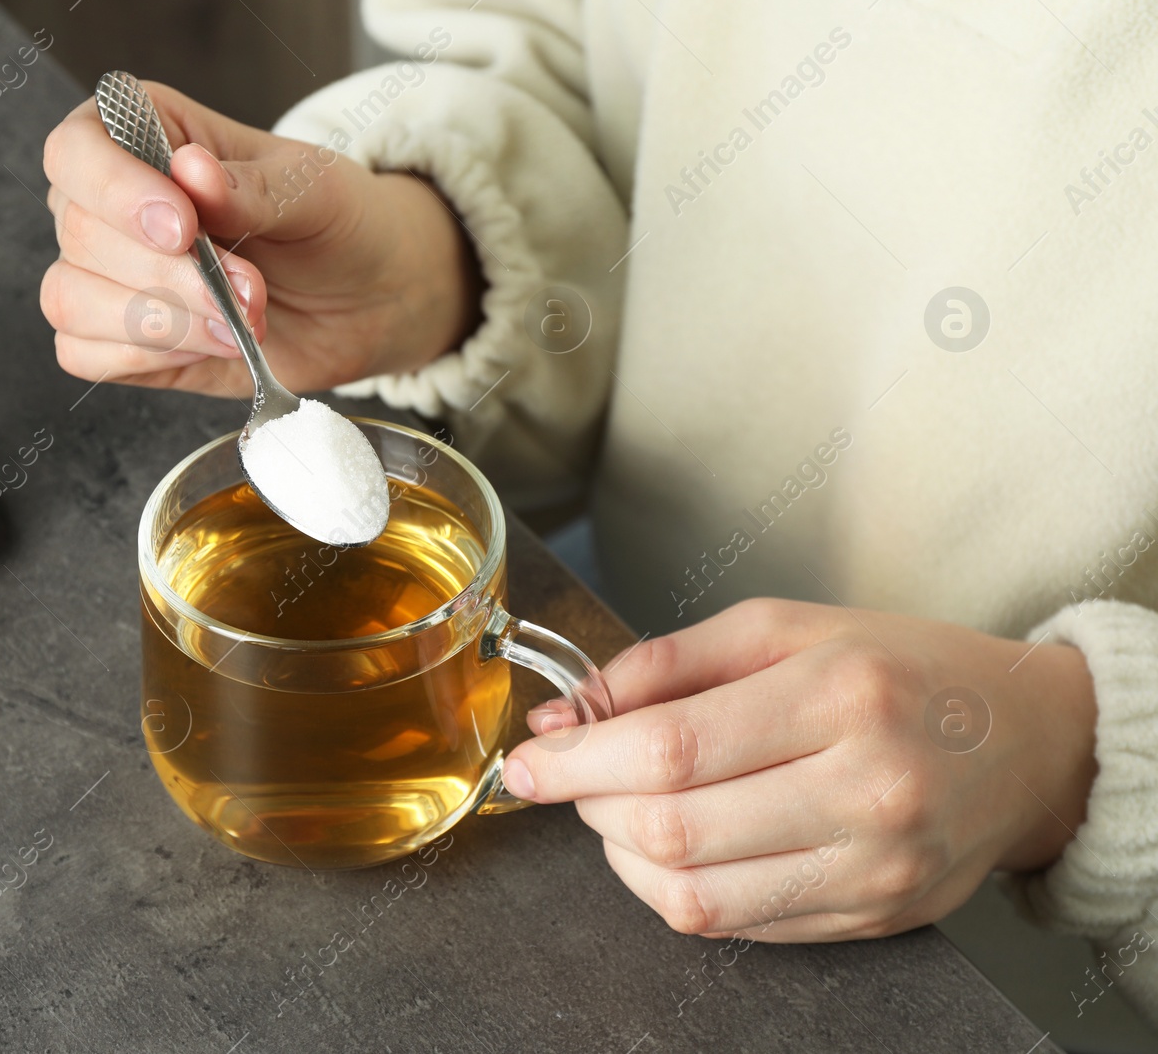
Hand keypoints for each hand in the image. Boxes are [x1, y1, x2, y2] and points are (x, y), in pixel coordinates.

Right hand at [39, 81, 479, 395]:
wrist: (370, 296)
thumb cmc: (337, 222)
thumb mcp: (314, 190)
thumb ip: (250, 187)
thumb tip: (192, 170)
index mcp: (146, 133)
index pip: (77, 150)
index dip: (116, 190)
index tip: (183, 227)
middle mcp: (111, 200)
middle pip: (79, 234)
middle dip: (172, 275)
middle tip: (250, 288)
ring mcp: (109, 272)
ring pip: (72, 300)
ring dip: (163, 322)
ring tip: (239, 322)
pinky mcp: (122, 339)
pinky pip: (86, 354)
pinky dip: (149, 357)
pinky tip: (209, 344)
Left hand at [503, 598, 1097, 940]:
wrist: (1028, 744)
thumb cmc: (899, 669)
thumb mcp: (783, 628)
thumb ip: (664, 665)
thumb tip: (565, 714)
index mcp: (841, 697)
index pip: (670, 749)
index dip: (576, 763)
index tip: (526, 761)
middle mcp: (866, 793)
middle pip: (672, 830)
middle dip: (590, 806)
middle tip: (573, 775)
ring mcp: (874, 871)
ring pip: (693, 898)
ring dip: (623, 856)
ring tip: (622, 808)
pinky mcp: (873, 920)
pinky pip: (737, 926)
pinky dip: (678, 888)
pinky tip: (678, 842)